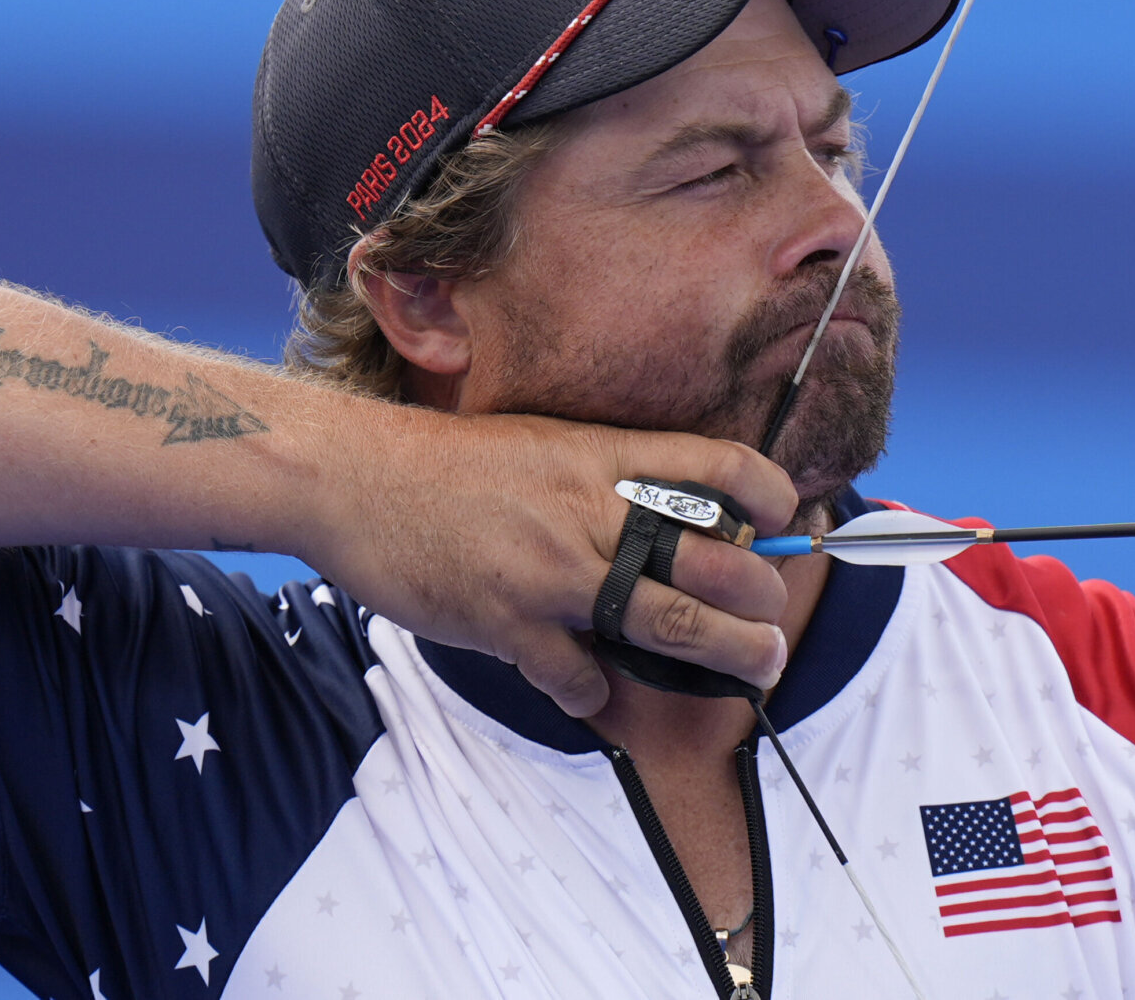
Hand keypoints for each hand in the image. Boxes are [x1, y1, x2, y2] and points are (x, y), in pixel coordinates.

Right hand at [305, 407, 796, 716]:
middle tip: (772, 623)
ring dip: (725, 653)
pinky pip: (579, 675)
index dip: (771, 496)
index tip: (784, 522)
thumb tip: (658, 510)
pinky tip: (591, 688)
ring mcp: (552, 570)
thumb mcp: (538, 443)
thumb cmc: (441, 464)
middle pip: (716, 559)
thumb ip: (598, 475)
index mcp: (600, 456)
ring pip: (672, 622)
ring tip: (753, 668)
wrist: (351, 477)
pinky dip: (594, 690)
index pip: (720, 466)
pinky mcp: (509, 622)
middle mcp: (589, 510)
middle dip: (762, 598)